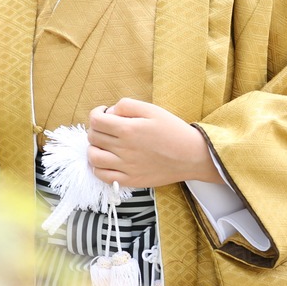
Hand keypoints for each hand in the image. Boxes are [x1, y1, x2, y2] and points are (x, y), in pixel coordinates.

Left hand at [86, 98, 222, 187]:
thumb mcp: (151, 109)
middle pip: (93, 137)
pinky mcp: (131, 180)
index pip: (95, 120)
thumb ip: (126, 105)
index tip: (103, 114)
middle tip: (108, 128)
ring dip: (93, 148)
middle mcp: (124, 149)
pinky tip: (106, 160)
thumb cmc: (173, 130)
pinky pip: (103, 176)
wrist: (193, 156)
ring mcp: (126, 167)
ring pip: (93, 157)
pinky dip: (98, 168)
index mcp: (128, 129)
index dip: (96, 113)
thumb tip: (109, 112)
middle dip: (96, 128)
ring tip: (104, 144)